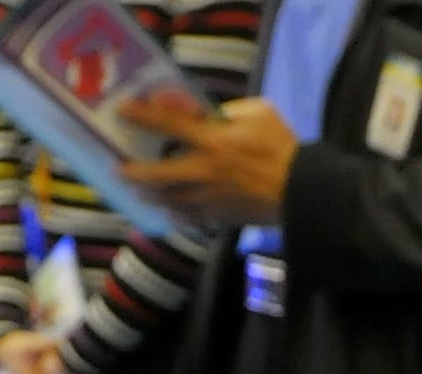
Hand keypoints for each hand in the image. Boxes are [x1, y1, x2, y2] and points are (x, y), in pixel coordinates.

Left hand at [118, 96, 297, 227]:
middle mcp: (205, 171)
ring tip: (139, 189)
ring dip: (152, 194)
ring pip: (170, 199)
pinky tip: (168, 209)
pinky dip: (176, 212)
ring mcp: (210, 197)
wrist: (301, 191)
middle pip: (159, 175)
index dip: (143, 116)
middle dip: (136, 173)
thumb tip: (201, 113)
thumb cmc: (281, 147)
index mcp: (214, 141)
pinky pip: (189, 216)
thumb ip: (226, 110)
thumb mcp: (258, 112)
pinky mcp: (219, 215)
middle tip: (120, 169)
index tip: (123, 111)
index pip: (169, 125)